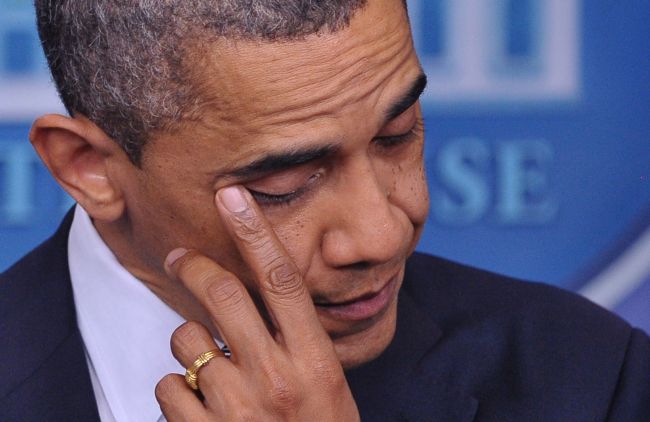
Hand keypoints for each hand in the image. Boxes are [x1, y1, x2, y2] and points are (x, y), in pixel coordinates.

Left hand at [155, 186, 359, 420]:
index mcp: (314, 362)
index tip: (234, 196)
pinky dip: (177, 389)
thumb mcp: (326, 384)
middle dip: (194, 267)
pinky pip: (169, 385)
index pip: (284, 281)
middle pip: (225, 296)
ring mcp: (236, 408)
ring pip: (187, 340)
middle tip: (180, 257)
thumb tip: (254, 300)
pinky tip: (201, 406)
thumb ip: (296, 341)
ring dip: (190, 345)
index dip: (256, 232)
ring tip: (211, 370)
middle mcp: (276, 378)